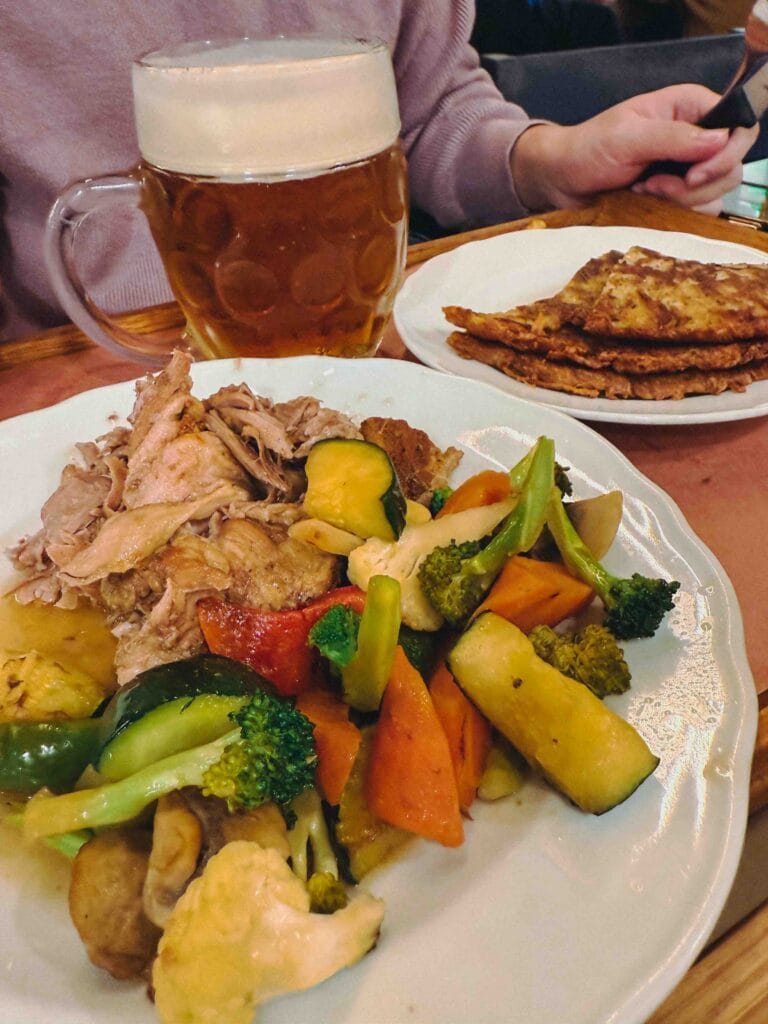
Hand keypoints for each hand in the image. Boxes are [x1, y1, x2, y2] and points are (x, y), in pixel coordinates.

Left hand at [511, 84, 758, 214]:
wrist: (562, 180)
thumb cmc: (589, 149)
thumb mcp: (627, 137)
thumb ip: (673, 137)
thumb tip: (719, 140)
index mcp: (691, 107)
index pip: (740, 126)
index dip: (727, 153)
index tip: (694, 174)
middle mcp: (697, 136)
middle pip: (732, 168)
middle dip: (696, 185)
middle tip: (654, 184)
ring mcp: (688, 169)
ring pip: (716, 195)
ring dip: (680, 201)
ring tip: (644, 190)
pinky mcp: (676, 197)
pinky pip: (696, 213)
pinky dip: (673, 214)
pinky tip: (644, 201)